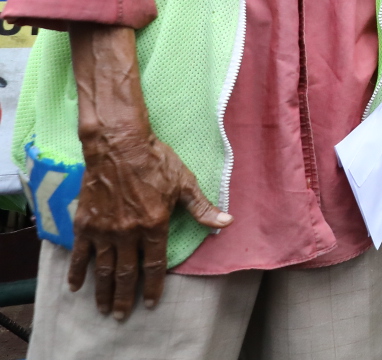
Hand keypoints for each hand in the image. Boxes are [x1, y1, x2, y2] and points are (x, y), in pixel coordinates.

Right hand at [71, 129, 229, 317]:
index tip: (152, 302)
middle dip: (125, 296)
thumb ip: (202, 207)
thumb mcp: (184, 183)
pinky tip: (75, 286)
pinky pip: (80, 254)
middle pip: (126, 273)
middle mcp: (128, 232)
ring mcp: (104, 229)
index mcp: (154, 224)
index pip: (155, 264)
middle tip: (122, 315)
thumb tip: (226, 223)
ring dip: (103, 291)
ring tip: (103, 309)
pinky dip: (77, 271)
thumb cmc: (155, 161)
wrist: (119, 146)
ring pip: (104, 269)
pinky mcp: (85, 223)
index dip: (154, 285)